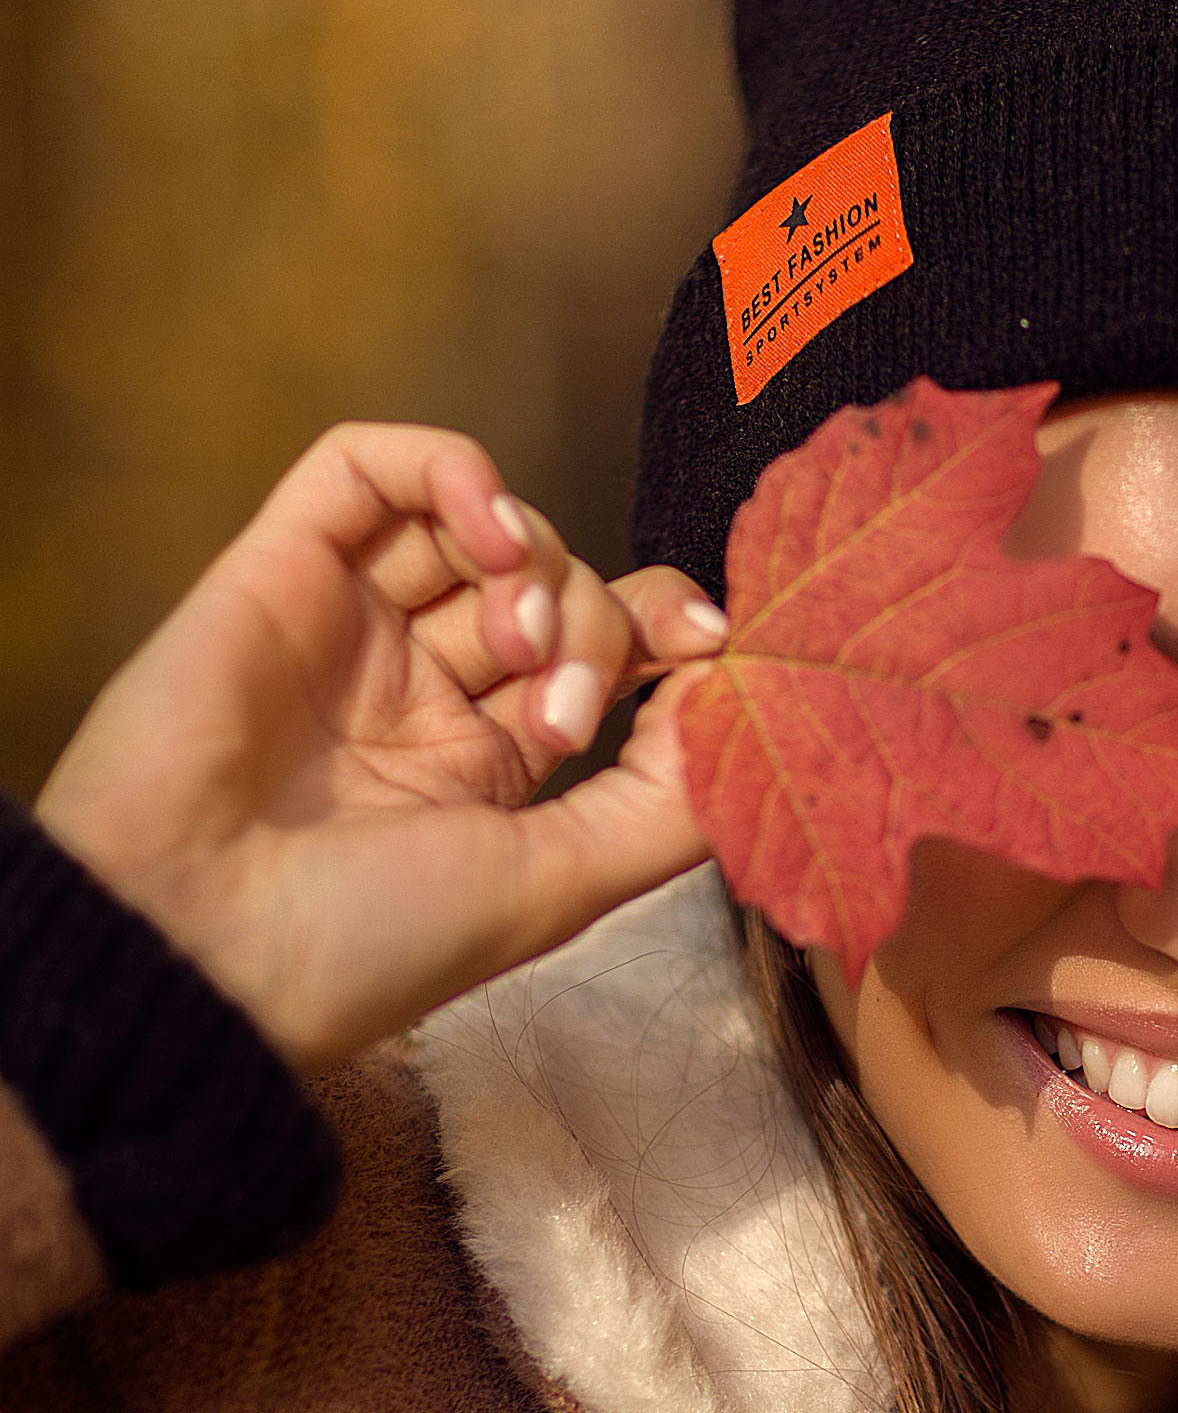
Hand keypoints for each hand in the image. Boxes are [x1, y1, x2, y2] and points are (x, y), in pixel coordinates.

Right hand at [35, 423, 726, 1068]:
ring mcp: (350, 626)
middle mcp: (420, 690)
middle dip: (594, 626)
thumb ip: (666, 803)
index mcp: (484, 768)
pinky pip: (365, 467)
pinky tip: (484, 526)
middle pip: (558, 586)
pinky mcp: (278, 569)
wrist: (203, 943)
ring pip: (480, 524)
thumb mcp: (559, 887)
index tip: (711, 646)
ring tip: (516, 635)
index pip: (602, 652)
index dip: (664, 630)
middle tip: (562, 709)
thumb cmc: (370, 944)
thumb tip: (739, 702)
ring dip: (534, 556)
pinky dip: (447, 467)